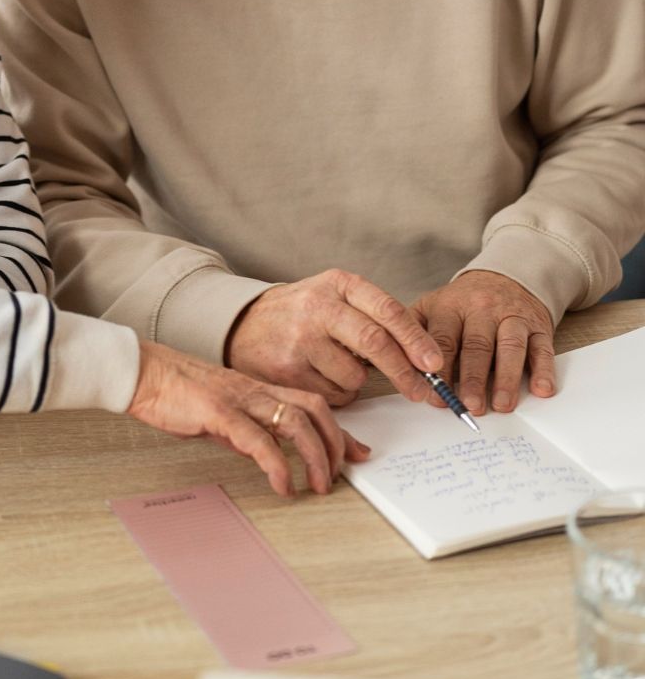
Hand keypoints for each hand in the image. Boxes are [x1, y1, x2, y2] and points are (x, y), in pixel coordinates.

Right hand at [127, 339, 369, 496]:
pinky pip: (257, 438)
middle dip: (334, 444)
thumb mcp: (222, 411)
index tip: (359, 454)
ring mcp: (240, 399)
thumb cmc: (178, 393)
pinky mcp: (219, 411)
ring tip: (317, 486)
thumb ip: (246, 428)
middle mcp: (257, 391)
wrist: (145, 374)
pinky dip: (276, 464)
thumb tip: (264, 452)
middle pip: (315, 409)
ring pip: (295, 421)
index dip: (341, 430)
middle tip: (338, 476)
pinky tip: (281, 484)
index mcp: (260, 389)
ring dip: (314, 456)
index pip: (313, 404)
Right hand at [225, 269, 443, 404]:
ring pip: (354, 376)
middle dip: (403, 371)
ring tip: (337, 367)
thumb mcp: (335, 297)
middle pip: (374, 342)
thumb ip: (374, 316)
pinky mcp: (287, 369)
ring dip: (357, 382)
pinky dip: (336, 393)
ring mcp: (300, 338)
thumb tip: (423, 356)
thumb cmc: (302, 313)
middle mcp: (318, 307)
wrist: (243, 324)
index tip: (434, 363)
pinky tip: (318, 375)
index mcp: (338, 284)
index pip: (387, 310)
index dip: (415, 340)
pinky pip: (332, 394)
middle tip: (420, 390)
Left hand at [409, 271, 555, 415]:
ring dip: (507, 378)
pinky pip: (542, 348)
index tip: (436, 397)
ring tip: (502, 405)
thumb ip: (413, 331)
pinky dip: (543, 370)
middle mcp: (482, 309)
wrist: (507, 275)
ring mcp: (512, 316)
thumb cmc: (464, 302)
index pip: (442, 340)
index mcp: (450, 306)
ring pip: (510, 346)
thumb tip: (388, 362)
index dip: (440, 370)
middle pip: (476, 345)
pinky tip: (541, 389)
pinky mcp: (538, 325)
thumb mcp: (433, 306)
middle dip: (473, 378)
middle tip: (469, 406)